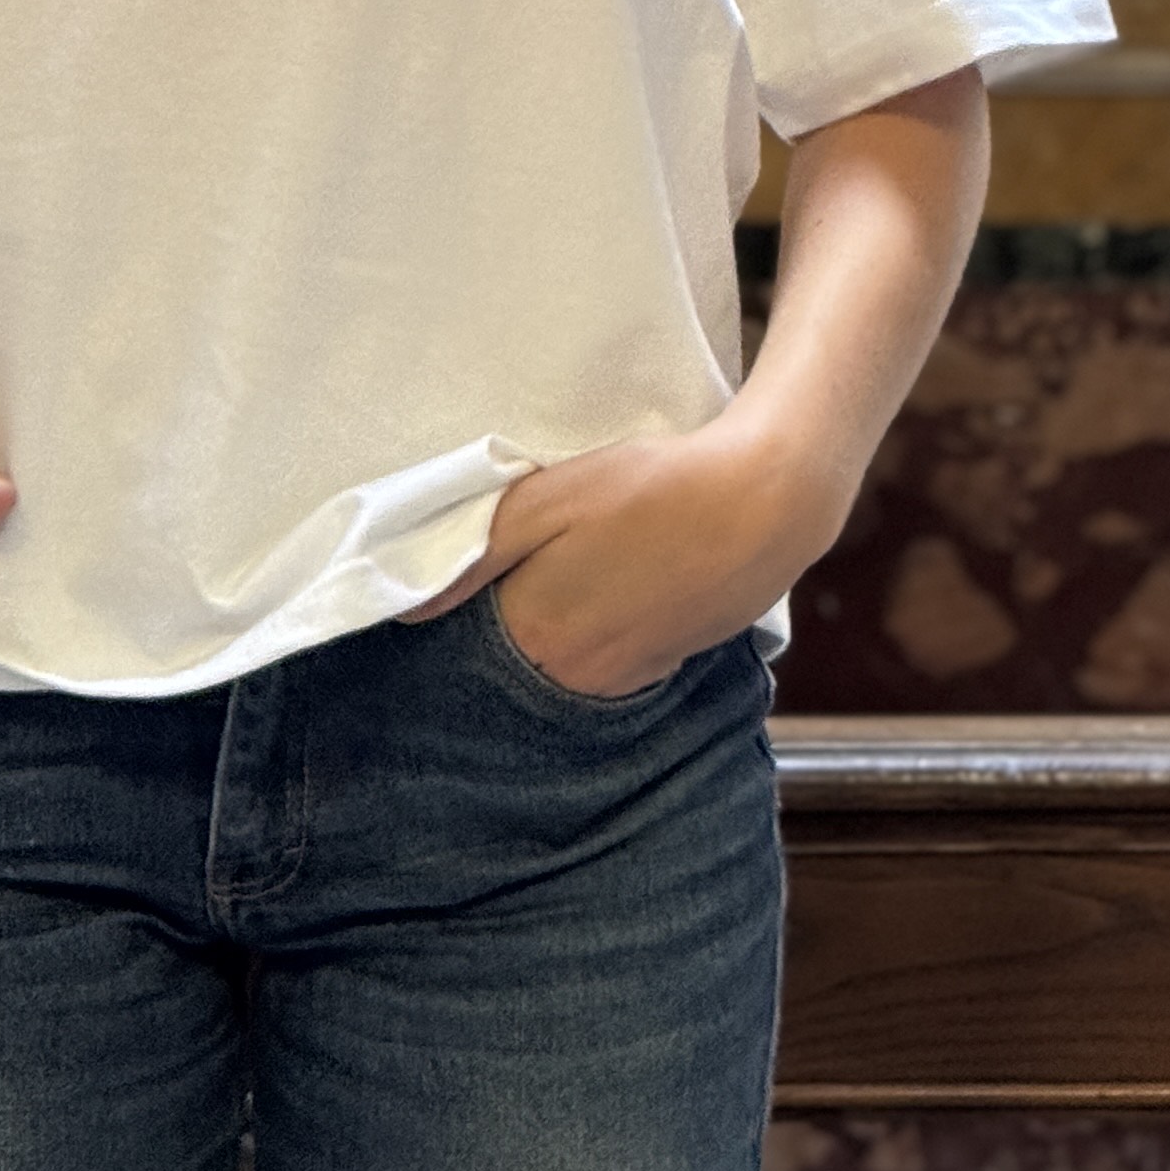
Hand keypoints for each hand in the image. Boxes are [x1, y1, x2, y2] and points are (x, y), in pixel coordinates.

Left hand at [407, 425, 846, 699]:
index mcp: (536, 635)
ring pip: (554, 661)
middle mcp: (573, 677)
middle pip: (507, 658)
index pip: (463, 644)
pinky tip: (605, 584)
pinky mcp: (658, 668)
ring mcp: (621, 681)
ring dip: (547, 625)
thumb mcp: (551, 499)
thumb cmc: (652, 489)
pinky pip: (599, 660)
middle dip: (496, 620)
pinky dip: (589, 631)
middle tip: (514, 562)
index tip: (456, 578)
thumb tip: (405, 608)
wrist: (764, 505)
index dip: (455, 608)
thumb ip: (475, 550)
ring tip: (563, 568)